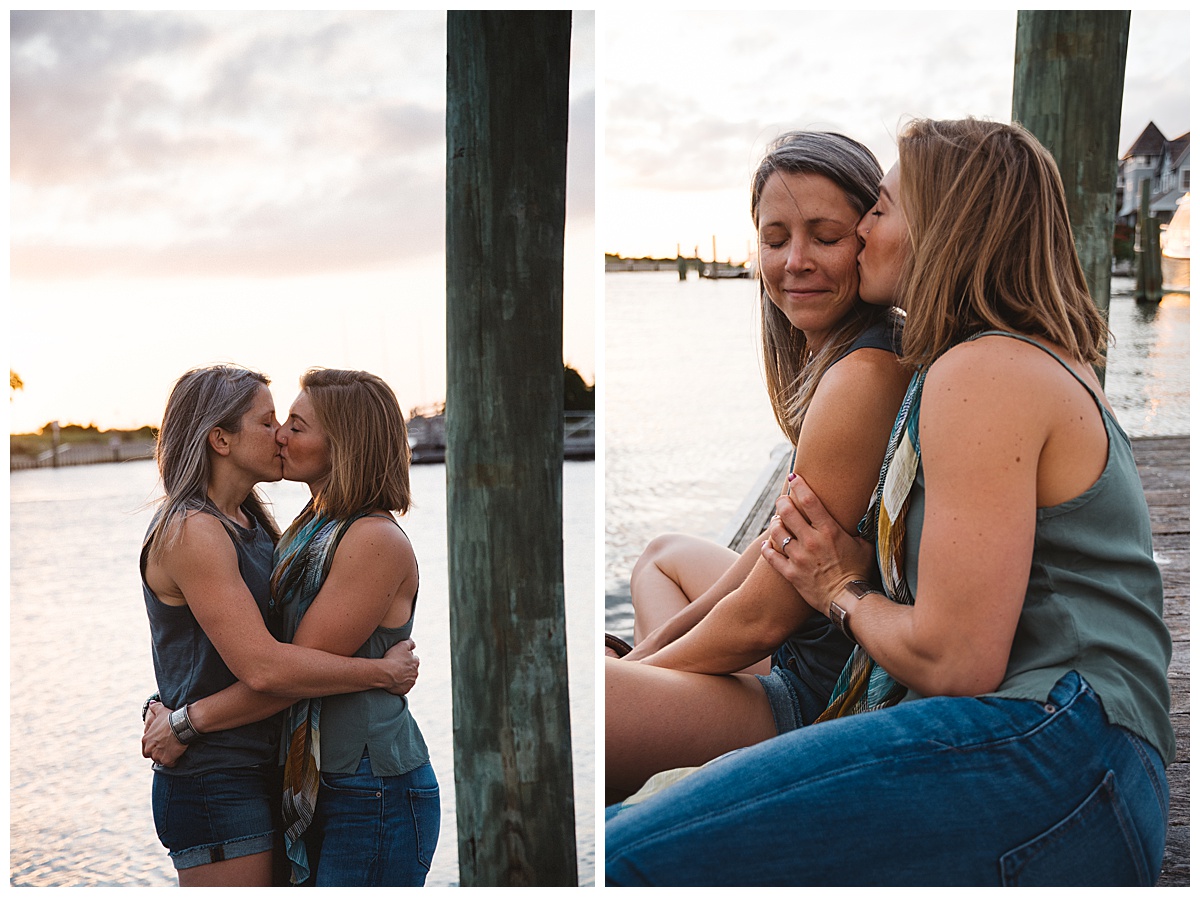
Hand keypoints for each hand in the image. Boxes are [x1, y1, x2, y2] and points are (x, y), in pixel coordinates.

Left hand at [142, 702, 188, 766]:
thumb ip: (154, 708)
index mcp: (145, 740)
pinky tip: (179, 755)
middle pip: (152, 756)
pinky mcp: (166, 760)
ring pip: (160, 761)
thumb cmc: (170, 718)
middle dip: (159, 754)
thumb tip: (151, 703)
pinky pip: (170, 764)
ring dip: (166, 758)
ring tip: (174, 752)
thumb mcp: (161, 711)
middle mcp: (149, 749)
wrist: (181, 724)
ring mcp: (157, 755)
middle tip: (168, 749)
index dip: (154, 747)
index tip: (162, 744)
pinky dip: (174, 761)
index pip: (146, 749)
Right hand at [382, 638, 418, 694]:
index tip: (401, 659)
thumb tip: (414, 644)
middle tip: (397, 667)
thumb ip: (410, 643)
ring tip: (394, 675)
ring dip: (404, 677)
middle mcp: (415, 673)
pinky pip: (404, 687)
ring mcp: (411, 682)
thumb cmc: (393, 659)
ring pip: (408, 679)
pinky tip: (394, 682)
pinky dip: (400, 685)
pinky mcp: (405, 690)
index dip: (407, 658)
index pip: (414, 659)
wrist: (385, 674)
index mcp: (415, 662)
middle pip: (412, 670)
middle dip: (407, 668)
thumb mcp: (402, 645)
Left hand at [760, 474, 874, 616]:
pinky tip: (766, 544)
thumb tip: (864, 519)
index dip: (799, 486)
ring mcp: (799, 557)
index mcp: (829, 531)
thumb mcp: (864, 547)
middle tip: (782, 500)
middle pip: (788, 512)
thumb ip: (859, 532)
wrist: (848, 601)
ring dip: (775, 524)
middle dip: (782, 502)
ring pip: (777, 533)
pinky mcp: (791, 573)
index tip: (793, 477)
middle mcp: (811, 541)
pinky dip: (767, 549)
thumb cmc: (859, 573)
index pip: (810, 501)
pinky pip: (772, 557)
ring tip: (777, 521)